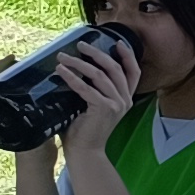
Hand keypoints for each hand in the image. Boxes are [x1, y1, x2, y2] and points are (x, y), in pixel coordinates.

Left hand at [51, 32, 140, 156]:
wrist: (85, 152)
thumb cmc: (83, 130)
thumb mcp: (93, 105)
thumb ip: (93, 89)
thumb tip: (76, 68)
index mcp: (126, 99)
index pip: (134, 72)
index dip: (128, 56)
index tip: (117, 43)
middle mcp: (125, 100)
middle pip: (115, 68)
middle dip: (97, 54)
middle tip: (80, 45)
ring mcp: (116, 104)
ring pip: (100, 75)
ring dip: (79, 63)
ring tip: (62, 57)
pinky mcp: (104, 108)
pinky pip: (86, 88)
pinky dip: (72, 77)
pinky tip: (61, 71)